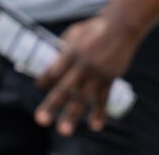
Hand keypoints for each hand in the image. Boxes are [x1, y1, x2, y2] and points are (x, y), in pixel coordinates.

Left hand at [35, 13, 141, 134]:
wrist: (120, 27)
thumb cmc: (93, 28)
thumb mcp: (73, 34)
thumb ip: (64, 49)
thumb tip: (55, 62)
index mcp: (69, 54)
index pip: (52, 71)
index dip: (44, 80)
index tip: (38, 87)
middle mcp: (81, 67)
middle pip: (63, 89)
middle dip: (51, 106)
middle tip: (41, 120)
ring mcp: (96, 75)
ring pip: (82, 99)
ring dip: (72, 116)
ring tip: (64, 131)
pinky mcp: (109, 79)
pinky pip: (103, 99)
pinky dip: (99, 113)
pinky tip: (95, 126)